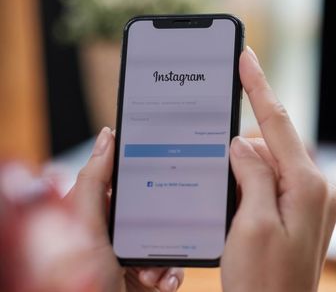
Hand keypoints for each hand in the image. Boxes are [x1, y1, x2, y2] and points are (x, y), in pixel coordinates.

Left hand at [63, 127, 183, 291]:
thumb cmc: (79, 281)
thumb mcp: (85, 226)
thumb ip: (94, 181)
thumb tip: (107, 137)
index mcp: (101, 214)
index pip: (128, 181)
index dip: (146, 171)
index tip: (166, 158)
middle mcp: (121, 232)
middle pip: (158, 208)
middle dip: (164, 221)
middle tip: (159, 229)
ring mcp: (138, 254)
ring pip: (171, 237)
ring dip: (167, 253)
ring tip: (151, 269)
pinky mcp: (153, 274)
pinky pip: (176, 264)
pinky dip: (173, 273)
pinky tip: (162, 280)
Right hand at [221, 47, 335, 291]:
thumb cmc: (262, 282)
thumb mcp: (249, 225)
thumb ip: (251, 174)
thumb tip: (243, 144)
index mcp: (309, 186)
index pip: (279, 124)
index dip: (258, 87)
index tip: (246, 56)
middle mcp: (319, 188)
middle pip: (273, 146)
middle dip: (243, 150)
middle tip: (220, 174)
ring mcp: (315, 201)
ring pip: (273, 165)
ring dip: (247, 172)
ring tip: (231, 208)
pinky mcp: (305, 212)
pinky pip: (277, 183)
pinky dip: (255, 185)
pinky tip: (240, 206)